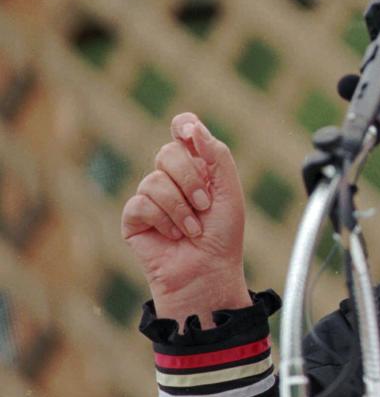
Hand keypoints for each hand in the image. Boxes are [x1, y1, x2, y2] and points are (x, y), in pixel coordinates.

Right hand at [121, 112, 251, 327]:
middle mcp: (172, 178)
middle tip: (205, 205)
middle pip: (168, 152)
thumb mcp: (229, 190)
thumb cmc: (223, 234)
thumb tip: (192, 126)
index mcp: (197, 166)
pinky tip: (173, 236)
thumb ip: (216, 154)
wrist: (209, 272)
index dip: (183, 125)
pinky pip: (141, 203)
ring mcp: (151, 197)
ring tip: (193, 229)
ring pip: (155, 180)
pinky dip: (164, 220)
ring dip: (180, 207)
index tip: (188, 132)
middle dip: (191, 179)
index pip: (182, 130)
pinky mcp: (134, 218)